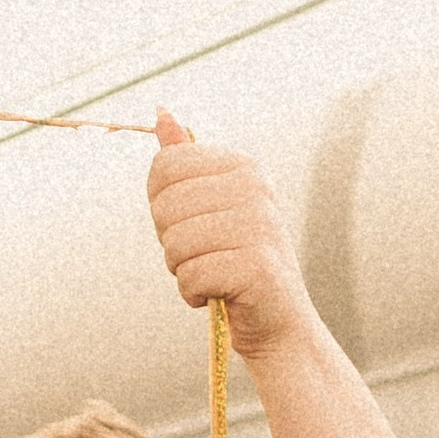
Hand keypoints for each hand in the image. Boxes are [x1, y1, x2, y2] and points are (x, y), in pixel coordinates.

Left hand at [147, 113, 308, 363]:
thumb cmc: (235, 266)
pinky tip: (219, 295)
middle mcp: (255, 188)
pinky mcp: (256, 266)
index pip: (164, 168)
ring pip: (175, 244)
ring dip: (183, 272)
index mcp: (243, 167)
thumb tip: (160, 113)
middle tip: (205, 257)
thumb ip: (185, 164)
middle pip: (165, 206)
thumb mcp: (209, 209)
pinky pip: (191, 276)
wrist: (278, 324)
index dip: (164, 208)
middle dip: (172, 243)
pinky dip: (194, 295)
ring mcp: (259, 225)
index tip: (193, 227)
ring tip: (213, 276)